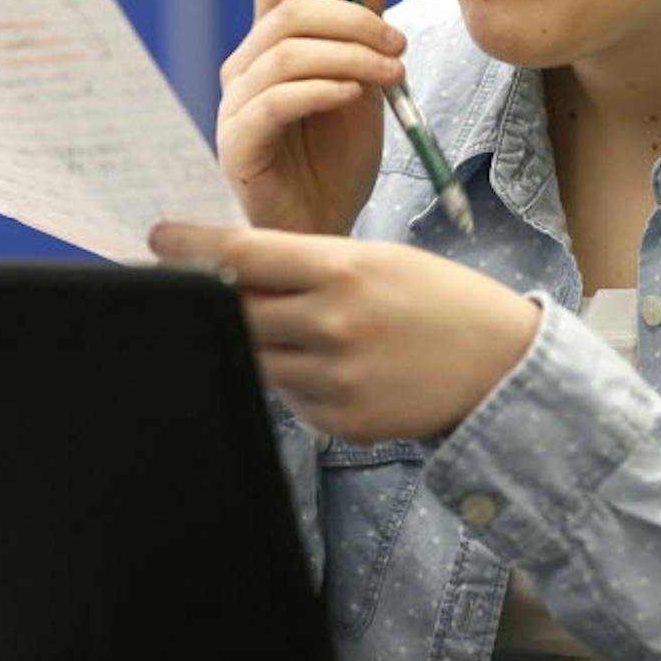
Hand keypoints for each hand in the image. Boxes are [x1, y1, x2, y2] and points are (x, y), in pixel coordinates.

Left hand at [150, 222, 541, 444]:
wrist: (503, 366)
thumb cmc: (439, 300)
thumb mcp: (379, 261)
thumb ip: (309, 266)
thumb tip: (233, 269)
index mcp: (342, 268)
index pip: (244, 252)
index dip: (192, 245)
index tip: (157, 239)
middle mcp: (331, 323)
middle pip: (235, 310)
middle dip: (214, 298)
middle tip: (199, 287)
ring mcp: (334, 377)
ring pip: (256, 358)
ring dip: (261, 342)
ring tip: (297, 329)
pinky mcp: (340, 422)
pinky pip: (289, 398)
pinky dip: (295, 380)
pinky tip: (334, 368)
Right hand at [217, 0, 402, 235]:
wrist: (328, 227)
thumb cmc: (339, 161)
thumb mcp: (366, 86)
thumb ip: (365, 34)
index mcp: (272, 44)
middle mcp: (246, 68)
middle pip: (288, 12)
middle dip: (352, 20)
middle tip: (398, 43)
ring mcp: (236, 106)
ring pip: (284, 55)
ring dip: (348, 56)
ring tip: (392, 74)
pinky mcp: (237, 145)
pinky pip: (273, 103)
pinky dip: (318, 90)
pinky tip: (353, 95)